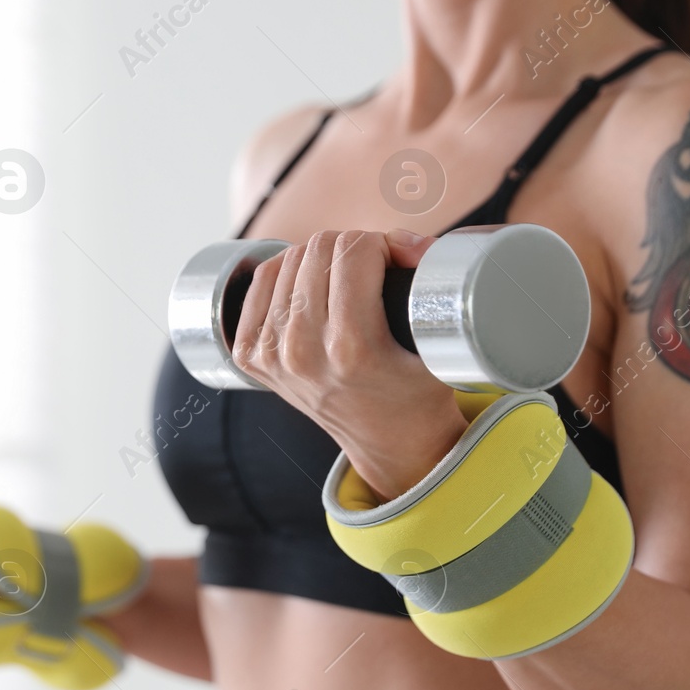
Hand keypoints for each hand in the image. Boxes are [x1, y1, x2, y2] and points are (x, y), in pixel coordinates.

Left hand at [230, 228, 468, 500]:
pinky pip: (261, 283)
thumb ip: (430, 284)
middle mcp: (301, 351)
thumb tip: (410, 242)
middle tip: (376, 266)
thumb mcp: (438, 344)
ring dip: (321, 257)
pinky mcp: (250, 357)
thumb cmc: (419, 395)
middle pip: (320, 249)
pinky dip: (285, 271)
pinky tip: (308, 280)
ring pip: (290, 259)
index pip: (355, 251)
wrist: (389, 446)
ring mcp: (270, 355)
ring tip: (347, 275)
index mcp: (350, 347)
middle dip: (354, 246)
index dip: (384, 243)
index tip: (398, 259)